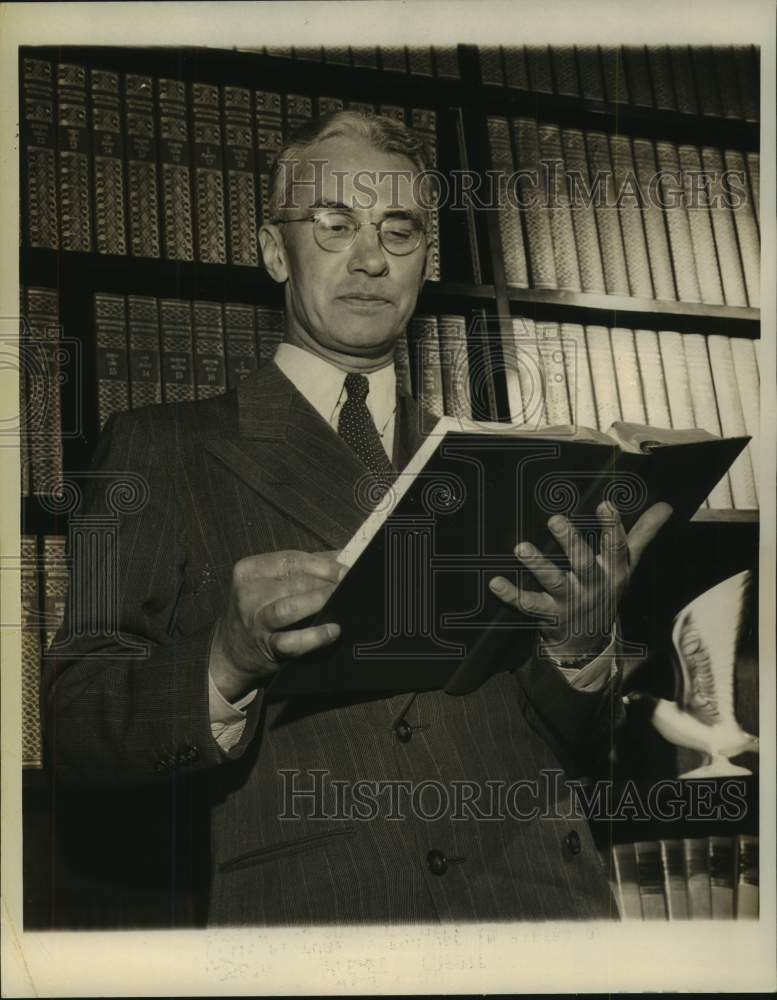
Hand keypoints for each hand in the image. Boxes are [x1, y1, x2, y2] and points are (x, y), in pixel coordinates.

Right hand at [211, 549, 344, 700]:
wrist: (231, 652)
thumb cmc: (260, 608)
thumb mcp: (270, 582)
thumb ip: (304, 566)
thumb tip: (344, 556)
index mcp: (250, 570)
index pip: (291, 560)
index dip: (323, 565)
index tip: (347, 570)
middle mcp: (248, 594)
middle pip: (294, 582)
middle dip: (326, 583)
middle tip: (352, 586)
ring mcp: (255, 622)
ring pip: (288, 608)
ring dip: (319, 602)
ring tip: (342, 601)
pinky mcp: (266, 647)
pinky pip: (291, 642)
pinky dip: (314, 636)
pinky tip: (333, 631)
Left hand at [489, 501, 672, 661]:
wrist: (590, 642)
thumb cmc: (606, 591)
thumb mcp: (627, 565)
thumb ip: (643, 534)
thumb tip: (667, 506)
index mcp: (612, 570)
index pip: (616, 547)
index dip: (611, 526)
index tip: (605, 504)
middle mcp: (592, 585)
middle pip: (583, 563)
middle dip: (571, 542)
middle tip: (555, 520)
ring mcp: (570, 601)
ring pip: (554, 582)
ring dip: (538, 565)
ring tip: (521, 548)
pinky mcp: (548, 614)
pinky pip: (528, 604)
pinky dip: (512, 594)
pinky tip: (495, 582)